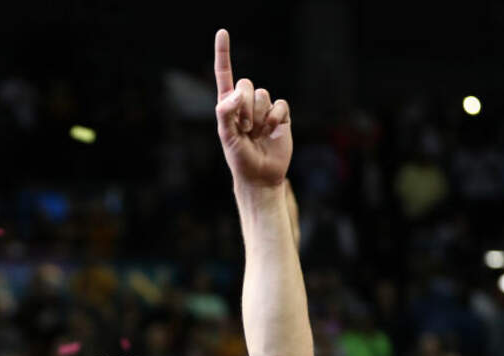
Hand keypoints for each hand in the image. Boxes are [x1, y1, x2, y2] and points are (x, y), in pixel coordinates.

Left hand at [213, 29, 291, 189]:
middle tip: (244, 129)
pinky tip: (271, 133)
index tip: (222, 33)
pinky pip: (280, 104)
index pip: (225, 74)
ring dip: (259, 116)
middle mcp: (246, 104)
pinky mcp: (281, 116)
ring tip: (256, 133)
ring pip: (263, 94)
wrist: (261, 175)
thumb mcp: (226, 136)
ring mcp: (264, 109)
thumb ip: (225, 112)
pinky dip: (275, 119)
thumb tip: (236, 93)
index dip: (223, 54)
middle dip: (244, 107)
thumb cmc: (239, 158)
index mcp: (228, 106)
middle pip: (246, 84)